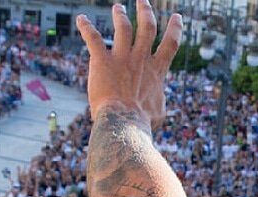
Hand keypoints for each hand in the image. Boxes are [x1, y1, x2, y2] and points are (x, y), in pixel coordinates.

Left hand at [76, 1, 181, 126]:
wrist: (124, 122)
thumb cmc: (142, 122)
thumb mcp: (158, 113)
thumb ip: (157, 102)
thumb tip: (157, 107)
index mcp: (157, 71)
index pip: (171, 44)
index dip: (175, 28)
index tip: (176, 17)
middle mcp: (141, 59)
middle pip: (147, 27)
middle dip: (146, 12)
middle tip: (143, 2)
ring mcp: (122, 58)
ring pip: (123, 27)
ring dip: (120, 15)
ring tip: (118, 7)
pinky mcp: (102, 61)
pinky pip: (93, 38)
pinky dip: (86, 27)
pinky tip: (81, 19)